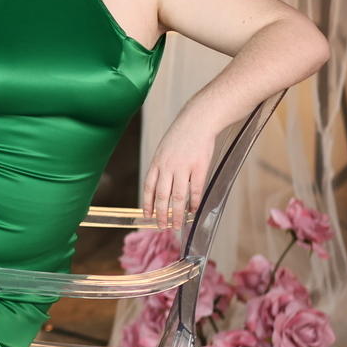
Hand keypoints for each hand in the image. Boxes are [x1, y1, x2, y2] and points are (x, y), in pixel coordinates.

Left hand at [142, 110, 217, 225]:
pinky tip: (193, 210)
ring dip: (177, 214)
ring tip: (177, 225)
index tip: (147, 216)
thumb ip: (161, 168)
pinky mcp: (199, 167)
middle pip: (162, 196)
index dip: (147, 204)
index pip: (148, 188)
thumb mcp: (164, 149)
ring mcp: (183, 167)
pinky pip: (195, 190)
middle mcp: (168, 166)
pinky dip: (194, 203)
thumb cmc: (181, 135)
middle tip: (162, 227)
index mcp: (157, 162)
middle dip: (161, 214)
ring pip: (178, 198)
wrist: (198, 120)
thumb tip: (159, 188)